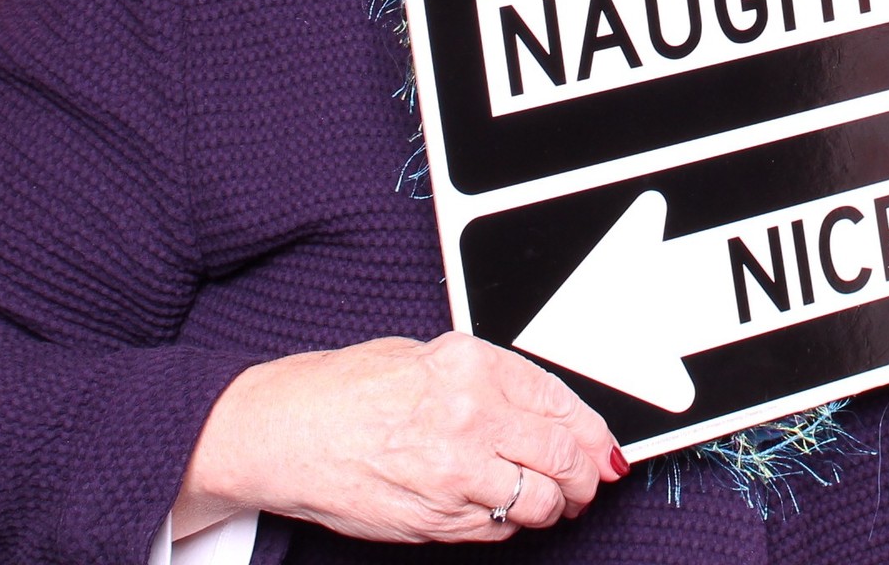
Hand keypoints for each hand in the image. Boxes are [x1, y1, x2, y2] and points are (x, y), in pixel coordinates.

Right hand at [175, 332, 625, 543]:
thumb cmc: (346, 390)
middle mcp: (470, 417)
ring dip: (556, 507)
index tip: (606, 446)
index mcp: (471, 365)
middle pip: (562, 457)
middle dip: (586, 475)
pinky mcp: (436, 518)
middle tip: (590, 481)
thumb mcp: (426, 357)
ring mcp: (455, 473)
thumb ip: (489, 382)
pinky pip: (498, 530)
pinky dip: (512, 525)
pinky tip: (503, 512)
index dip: (594, 432)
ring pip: (539, 502)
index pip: (561, 403)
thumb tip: (550, 413)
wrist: (282, 431)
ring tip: (553, 502)